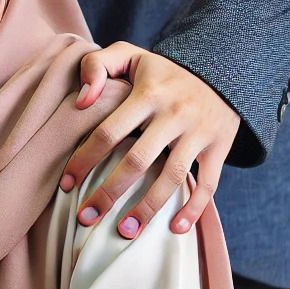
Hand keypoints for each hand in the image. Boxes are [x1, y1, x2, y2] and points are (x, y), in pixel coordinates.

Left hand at [60, 44, 240, 237]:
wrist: (223, 71)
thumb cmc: (161, 72)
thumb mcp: (129, 56)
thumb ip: (96, 66)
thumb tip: (81, 101)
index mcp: (148, 93)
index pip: (108, 132)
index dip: (84, 160)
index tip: (66, 185)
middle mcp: (175, 113)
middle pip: (137, 161)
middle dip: (108, 193)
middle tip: (85, 218)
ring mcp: (199, 132)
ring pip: (172, 177)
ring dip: (147, 208)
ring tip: (124, 232)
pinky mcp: (220, 147)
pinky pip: (209, 184)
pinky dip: (194, 209)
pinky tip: (175, 230)